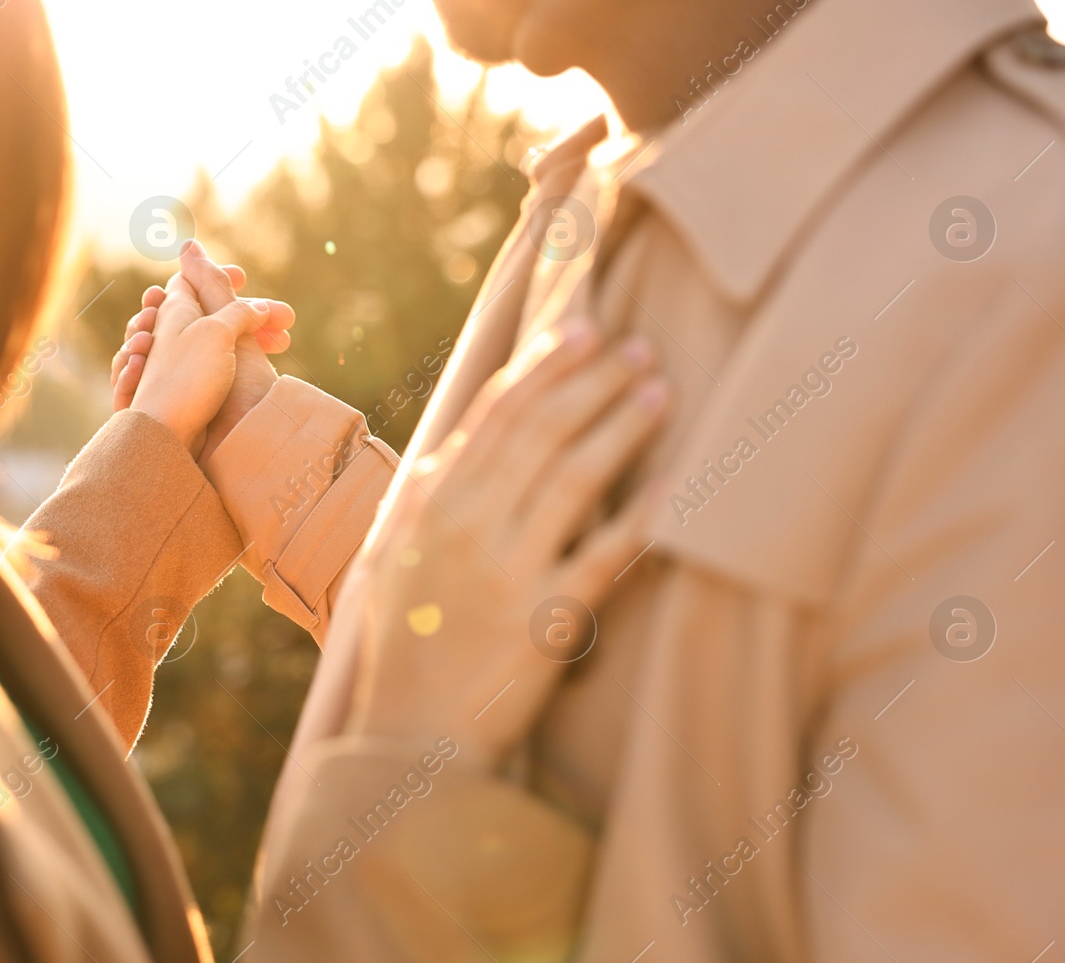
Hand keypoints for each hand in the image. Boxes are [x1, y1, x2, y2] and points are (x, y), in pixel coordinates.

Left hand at [127, 269, 281, 456]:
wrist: (168, 436)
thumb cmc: (188, 380)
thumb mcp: (217, 333)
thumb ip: (236, 309)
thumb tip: (256, 303)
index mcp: (174, 309)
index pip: (192, 279)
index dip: (218, 275)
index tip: (244, 277)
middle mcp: (173, 332)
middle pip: (213, 312)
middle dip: (250, 315)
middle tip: (286, 327)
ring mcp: (180, 362)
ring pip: (218, 341)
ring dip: (251, 339)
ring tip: (281, 346)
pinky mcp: (187, 388)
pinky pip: (217, 365)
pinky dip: (241, 361)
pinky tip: (260, 366)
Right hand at [348, 321, 669, 769]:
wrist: (410, 736)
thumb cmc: (402, 647)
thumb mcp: (387, 561)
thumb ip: (417, 500)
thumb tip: (448, 450)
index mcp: (431, 506)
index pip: (494, 417)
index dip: (540, 366)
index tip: (581, 328)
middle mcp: (465, 527)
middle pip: (539, 433)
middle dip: (590, 381)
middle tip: (636, 346)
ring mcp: (505, 572)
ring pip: (572, 478)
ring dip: (619, 427)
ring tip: (659, 390)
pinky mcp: (544, 621)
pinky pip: (602, 556)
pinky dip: (642, 516)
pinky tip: (677, 481)